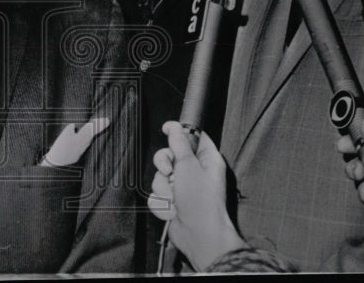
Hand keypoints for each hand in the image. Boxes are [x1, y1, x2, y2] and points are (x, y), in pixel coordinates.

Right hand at [147, 121, 244, 270]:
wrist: (198, 235)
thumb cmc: (202, 202)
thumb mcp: (189, 166)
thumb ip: (179, 144)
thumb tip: (174, 128)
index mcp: (206, 160)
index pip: (192, 137)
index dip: (178, 131)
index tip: (166, 128)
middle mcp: (195, 172)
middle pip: (170, 155)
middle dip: (164, 165)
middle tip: (169, 172)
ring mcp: (183, 187)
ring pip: (160, 176)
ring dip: (163, 188)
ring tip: (174, 198)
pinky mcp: (173, 201)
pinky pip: (157, 194)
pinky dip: (161, 202)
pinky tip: (172, 209)